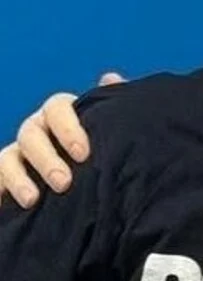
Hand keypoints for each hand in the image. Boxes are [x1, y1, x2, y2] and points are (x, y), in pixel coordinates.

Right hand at [0, 72, 123, 208]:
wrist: (91, 185)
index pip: (57, 107)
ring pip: (8, 158)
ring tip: (33, 200)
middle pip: (30, 133)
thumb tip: (110, 77)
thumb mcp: (111, 131)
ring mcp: (18, 154)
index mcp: (63, 115)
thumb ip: (112, 106)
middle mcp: (37, 130)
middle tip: (64, 183)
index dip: (68, 127)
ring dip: (18, 178)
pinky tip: (2, 203)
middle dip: (46, 159)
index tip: (84, 154)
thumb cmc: (104, 154)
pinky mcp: (4, 178)